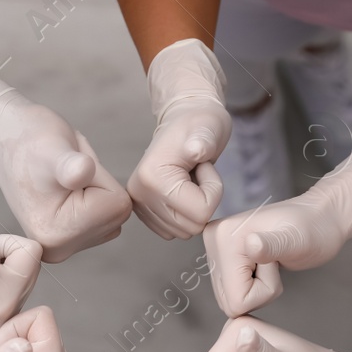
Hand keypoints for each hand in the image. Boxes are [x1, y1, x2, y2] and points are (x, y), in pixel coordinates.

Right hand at [0, 66, 131, 262]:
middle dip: (98, 186)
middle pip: (116, 215)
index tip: (68, 170)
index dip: (99, 178)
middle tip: (65, 173)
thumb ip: (69, 165)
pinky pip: (104, 217)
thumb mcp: (53, 148)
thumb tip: (82, 173)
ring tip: (63, 179)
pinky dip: (92, 196)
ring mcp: (63, 246)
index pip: (117, 206)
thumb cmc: (30, 140)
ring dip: (95, 191)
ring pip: (112, 216)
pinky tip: (65, 187)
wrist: (9, 140)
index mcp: (57, 235)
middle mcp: (59, 249)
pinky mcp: (68, 238)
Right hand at [0, 232, 41, 328]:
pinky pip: (17, 270)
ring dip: (0, 256)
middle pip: (32, 259)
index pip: (32, 252)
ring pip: (25, 263)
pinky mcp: (0, 304)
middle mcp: (8, 313)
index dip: (3, 244)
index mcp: (3, 304)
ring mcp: (5, 311)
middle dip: (4, 251)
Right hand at [129, 39, 228, 238]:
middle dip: (204, 201)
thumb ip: (203, 140)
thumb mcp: (208, 128)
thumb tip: (195, 149)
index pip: (199, 213)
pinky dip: (185, 214)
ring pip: (183, 231)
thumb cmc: (200, 124)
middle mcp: (139, 195)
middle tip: (198, 174)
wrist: (185, 120)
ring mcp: (140, 205)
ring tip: (190, 179)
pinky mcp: (145, 212)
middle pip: (190, 227)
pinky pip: (174, 231)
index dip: (212, 191)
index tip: (203, 167)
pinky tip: (183, 190)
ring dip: (196, 207)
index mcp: (152, 177)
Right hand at [202, 140, 351, 315]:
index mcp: (224, 236)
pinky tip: (265, 264)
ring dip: (257, 289)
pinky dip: (254, 284)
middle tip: (275, 265)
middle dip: (258, 292)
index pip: (235, 299)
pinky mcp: (224, 256)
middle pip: (229, 301)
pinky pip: (234, 291)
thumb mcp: (298, 240)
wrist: (320, 218)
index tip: (276, 264)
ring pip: (231, 298)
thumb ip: (273, 245)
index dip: (262, 292)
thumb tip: (251, 245)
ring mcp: (216, 248)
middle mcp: (213, 239)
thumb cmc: (315, 229)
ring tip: (272, 263)